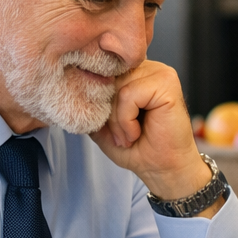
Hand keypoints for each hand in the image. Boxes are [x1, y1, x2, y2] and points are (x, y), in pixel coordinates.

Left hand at [89, 59, 212, 202]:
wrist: (165, 170)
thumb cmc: (140, 148)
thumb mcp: (103, 125)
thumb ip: (90, 104)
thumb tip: (70, 87)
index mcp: (135, 73)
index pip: (102, 71)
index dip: (97, 99)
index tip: (108, 127)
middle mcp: (149, 68)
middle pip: (108, 79)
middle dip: (107, 113)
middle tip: (120, 137)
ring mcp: (161, 73)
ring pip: (117, 87)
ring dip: (117, 119)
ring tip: (128, 136)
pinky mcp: (167, 84)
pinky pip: (128, 95)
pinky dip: (126, 119)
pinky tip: (136, 132)